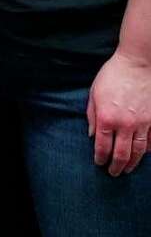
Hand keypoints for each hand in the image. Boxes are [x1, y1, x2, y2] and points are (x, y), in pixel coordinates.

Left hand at [87, 49, 150, 174]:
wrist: (138, 63)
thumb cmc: (113, 75)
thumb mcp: (95, 93)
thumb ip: (92, 116)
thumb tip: (92, 135)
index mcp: (107, 118)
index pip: (103, 147)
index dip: (101, 158)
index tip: (99, 163)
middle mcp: (125, 124)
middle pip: (121, 154)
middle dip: (116, 166)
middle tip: (113, 173)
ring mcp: (143, 124)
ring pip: (139, 152)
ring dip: (133, 163)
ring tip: (127, 169)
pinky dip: (147, 150)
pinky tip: (143, 154)